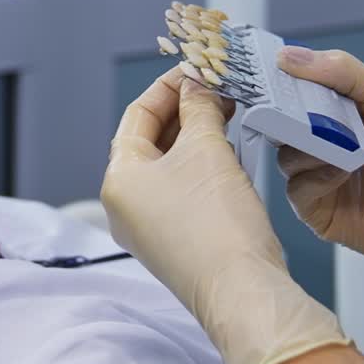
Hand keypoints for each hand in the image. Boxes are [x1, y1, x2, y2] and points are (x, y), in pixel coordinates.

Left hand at [103, 69, 348, 363]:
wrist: (245, 294)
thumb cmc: (218, 227)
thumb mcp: (207, 150)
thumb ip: (199, 109)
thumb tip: (197, 86)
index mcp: (119, 180)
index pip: (138, 115)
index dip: (169, 86)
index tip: (198, 68)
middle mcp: (126, 205)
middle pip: (151, 140)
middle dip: (186, 110)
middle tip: (218, 87)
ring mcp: (150, 227)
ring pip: (170, 166)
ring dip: (198, 136)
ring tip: (229, 111)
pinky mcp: (177, 242)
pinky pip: (184, 190)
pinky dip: (204, 165)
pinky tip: (231, 149)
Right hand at [276, 47, 363, 290]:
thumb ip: (341, 71)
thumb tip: (288, 56)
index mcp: (336, 110)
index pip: (293, 90)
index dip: (279, 81)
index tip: (268, 72)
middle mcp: (323, 142)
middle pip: (281, 123)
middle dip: (286, 114)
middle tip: (296, 110)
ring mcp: (319, 176)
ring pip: (285, 156)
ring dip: (307, 148)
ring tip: (338, 147)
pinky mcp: (319, 210)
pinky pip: (295, 189)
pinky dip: (314, 178)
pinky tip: (341, 173)